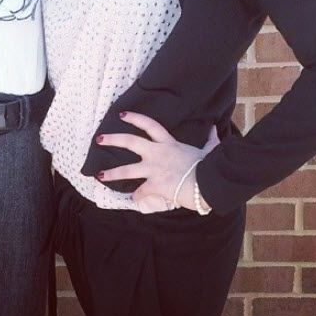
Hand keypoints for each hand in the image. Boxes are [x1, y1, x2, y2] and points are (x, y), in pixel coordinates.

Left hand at [97, 112, 217, 212]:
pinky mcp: (155, 185)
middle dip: (113, 139)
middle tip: (99, 138)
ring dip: (112, 173)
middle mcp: (157, 153)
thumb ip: (211, 139)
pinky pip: (141, 192)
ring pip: (127, 170)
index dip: (135, 118)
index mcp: (169, 143)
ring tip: (99, 176)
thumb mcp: (209, 149)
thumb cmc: (209, 165)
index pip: (150, 125)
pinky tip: (133, 200)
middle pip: (130, 142)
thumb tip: (216, 129)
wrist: (208, 182)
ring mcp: (154, 169)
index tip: (122, 114)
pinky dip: (137, 197)